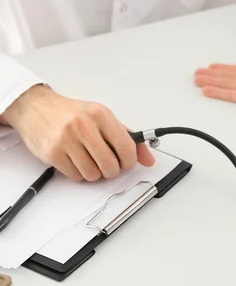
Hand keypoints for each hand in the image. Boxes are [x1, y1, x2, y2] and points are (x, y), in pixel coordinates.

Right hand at [0, 85, 154, 180]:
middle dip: (112, 170)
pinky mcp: (52, 154)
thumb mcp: (103, 118)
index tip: (126, 162)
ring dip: (95, 173)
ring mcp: (66, 140)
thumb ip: (128, 138)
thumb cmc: (72, 113)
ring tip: (90, 160)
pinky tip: (76, 160)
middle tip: (108, 164)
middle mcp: (84, 126)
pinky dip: (80, 173)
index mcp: (101, 115)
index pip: (127, 148)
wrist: (35, 108)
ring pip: (93, 175)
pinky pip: (77, 177)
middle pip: (110, 165)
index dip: (130, 161)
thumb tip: (149, 160)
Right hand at [194, 49, 235, 110]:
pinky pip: (235, 95)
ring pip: (229, 85)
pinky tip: (209, 91)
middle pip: (231, 77)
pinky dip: (221, 93)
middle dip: (214, 76)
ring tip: (197, 82)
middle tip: (197, 75)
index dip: (224, 68)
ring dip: (213, 84)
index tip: (211, 66)